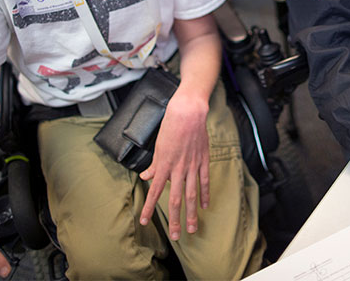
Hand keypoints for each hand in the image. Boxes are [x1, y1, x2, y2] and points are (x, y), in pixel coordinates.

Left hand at [138, 88, 209, 240]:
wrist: (188, 112)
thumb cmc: (170, 126)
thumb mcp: (157, 146)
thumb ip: (154, 164)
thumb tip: (147, 177)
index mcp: (164, 165)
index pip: (155, 191)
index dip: (149, 207)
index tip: (144, 221)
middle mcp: (178, 168)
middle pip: (176, 199)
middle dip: (175, 219)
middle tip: (177, 236)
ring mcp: (192, 165)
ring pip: (191, 194)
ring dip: (192, 213)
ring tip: (192, 227)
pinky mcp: (203, 160)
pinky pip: (204, 181)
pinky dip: (204, 194)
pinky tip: (204, 205)